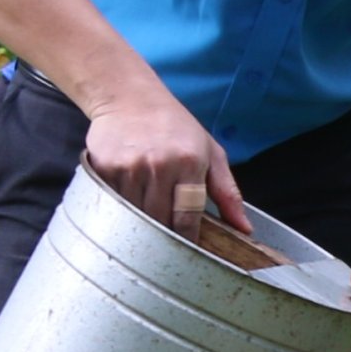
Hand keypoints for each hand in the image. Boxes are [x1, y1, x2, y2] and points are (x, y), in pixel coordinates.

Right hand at [83, 86, 238, 235]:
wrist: (128, 97)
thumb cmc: (176, 127)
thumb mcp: (210, 153)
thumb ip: (228, 193)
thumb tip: (244, 228)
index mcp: (189, 163)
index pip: (188, 218)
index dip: (188, 241)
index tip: (189, 254)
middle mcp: (159, 165)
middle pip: (160, 222)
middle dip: (165, 238)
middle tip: (166, 247)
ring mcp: (130, 167)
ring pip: (136, 217)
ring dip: (141, 226)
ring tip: (145, 224)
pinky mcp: (106, 169)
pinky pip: (113, 205)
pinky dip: (120, 211)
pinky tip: (125, 205)